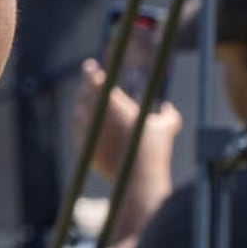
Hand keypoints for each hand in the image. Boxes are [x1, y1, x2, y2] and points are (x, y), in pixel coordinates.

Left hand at [73, 58, 181, 184]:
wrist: (138, 180)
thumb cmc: (155, 151)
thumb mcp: (167, 129)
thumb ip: (168, 115)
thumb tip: (168, 107)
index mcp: (112, 102)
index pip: (93, 78)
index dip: (90, 71)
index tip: (91, 67)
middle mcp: (95, 113)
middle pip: (83, 93)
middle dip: (88, 90)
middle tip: (93, 90)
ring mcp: (86, 130)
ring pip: (78, 112)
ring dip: (84, 109)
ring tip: (92, 109)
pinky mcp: (82, 146)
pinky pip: (77, 132)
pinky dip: (82, 129)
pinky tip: (90, 129)